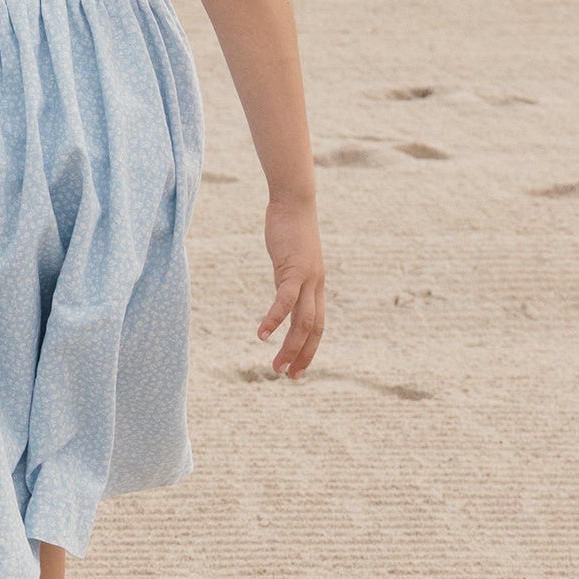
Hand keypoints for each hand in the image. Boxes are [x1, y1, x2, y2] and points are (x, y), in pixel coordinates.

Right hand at [258, 199, 324, 377]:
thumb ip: (289, 274)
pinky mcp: (293, 270)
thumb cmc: (289, 226)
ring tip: (276, 366)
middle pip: (313, 330)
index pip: (317, 325)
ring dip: (289, 347)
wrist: (294, 203)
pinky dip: (274, 320)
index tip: (297, 367)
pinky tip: (261, 335)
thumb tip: (283, 282)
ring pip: (302, 322)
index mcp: (316, 286)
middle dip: (302, 356)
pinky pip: (284, 302)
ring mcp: (307, 280)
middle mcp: (316, 287)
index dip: (309, 348)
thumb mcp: (290, 257)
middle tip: (288, 376)